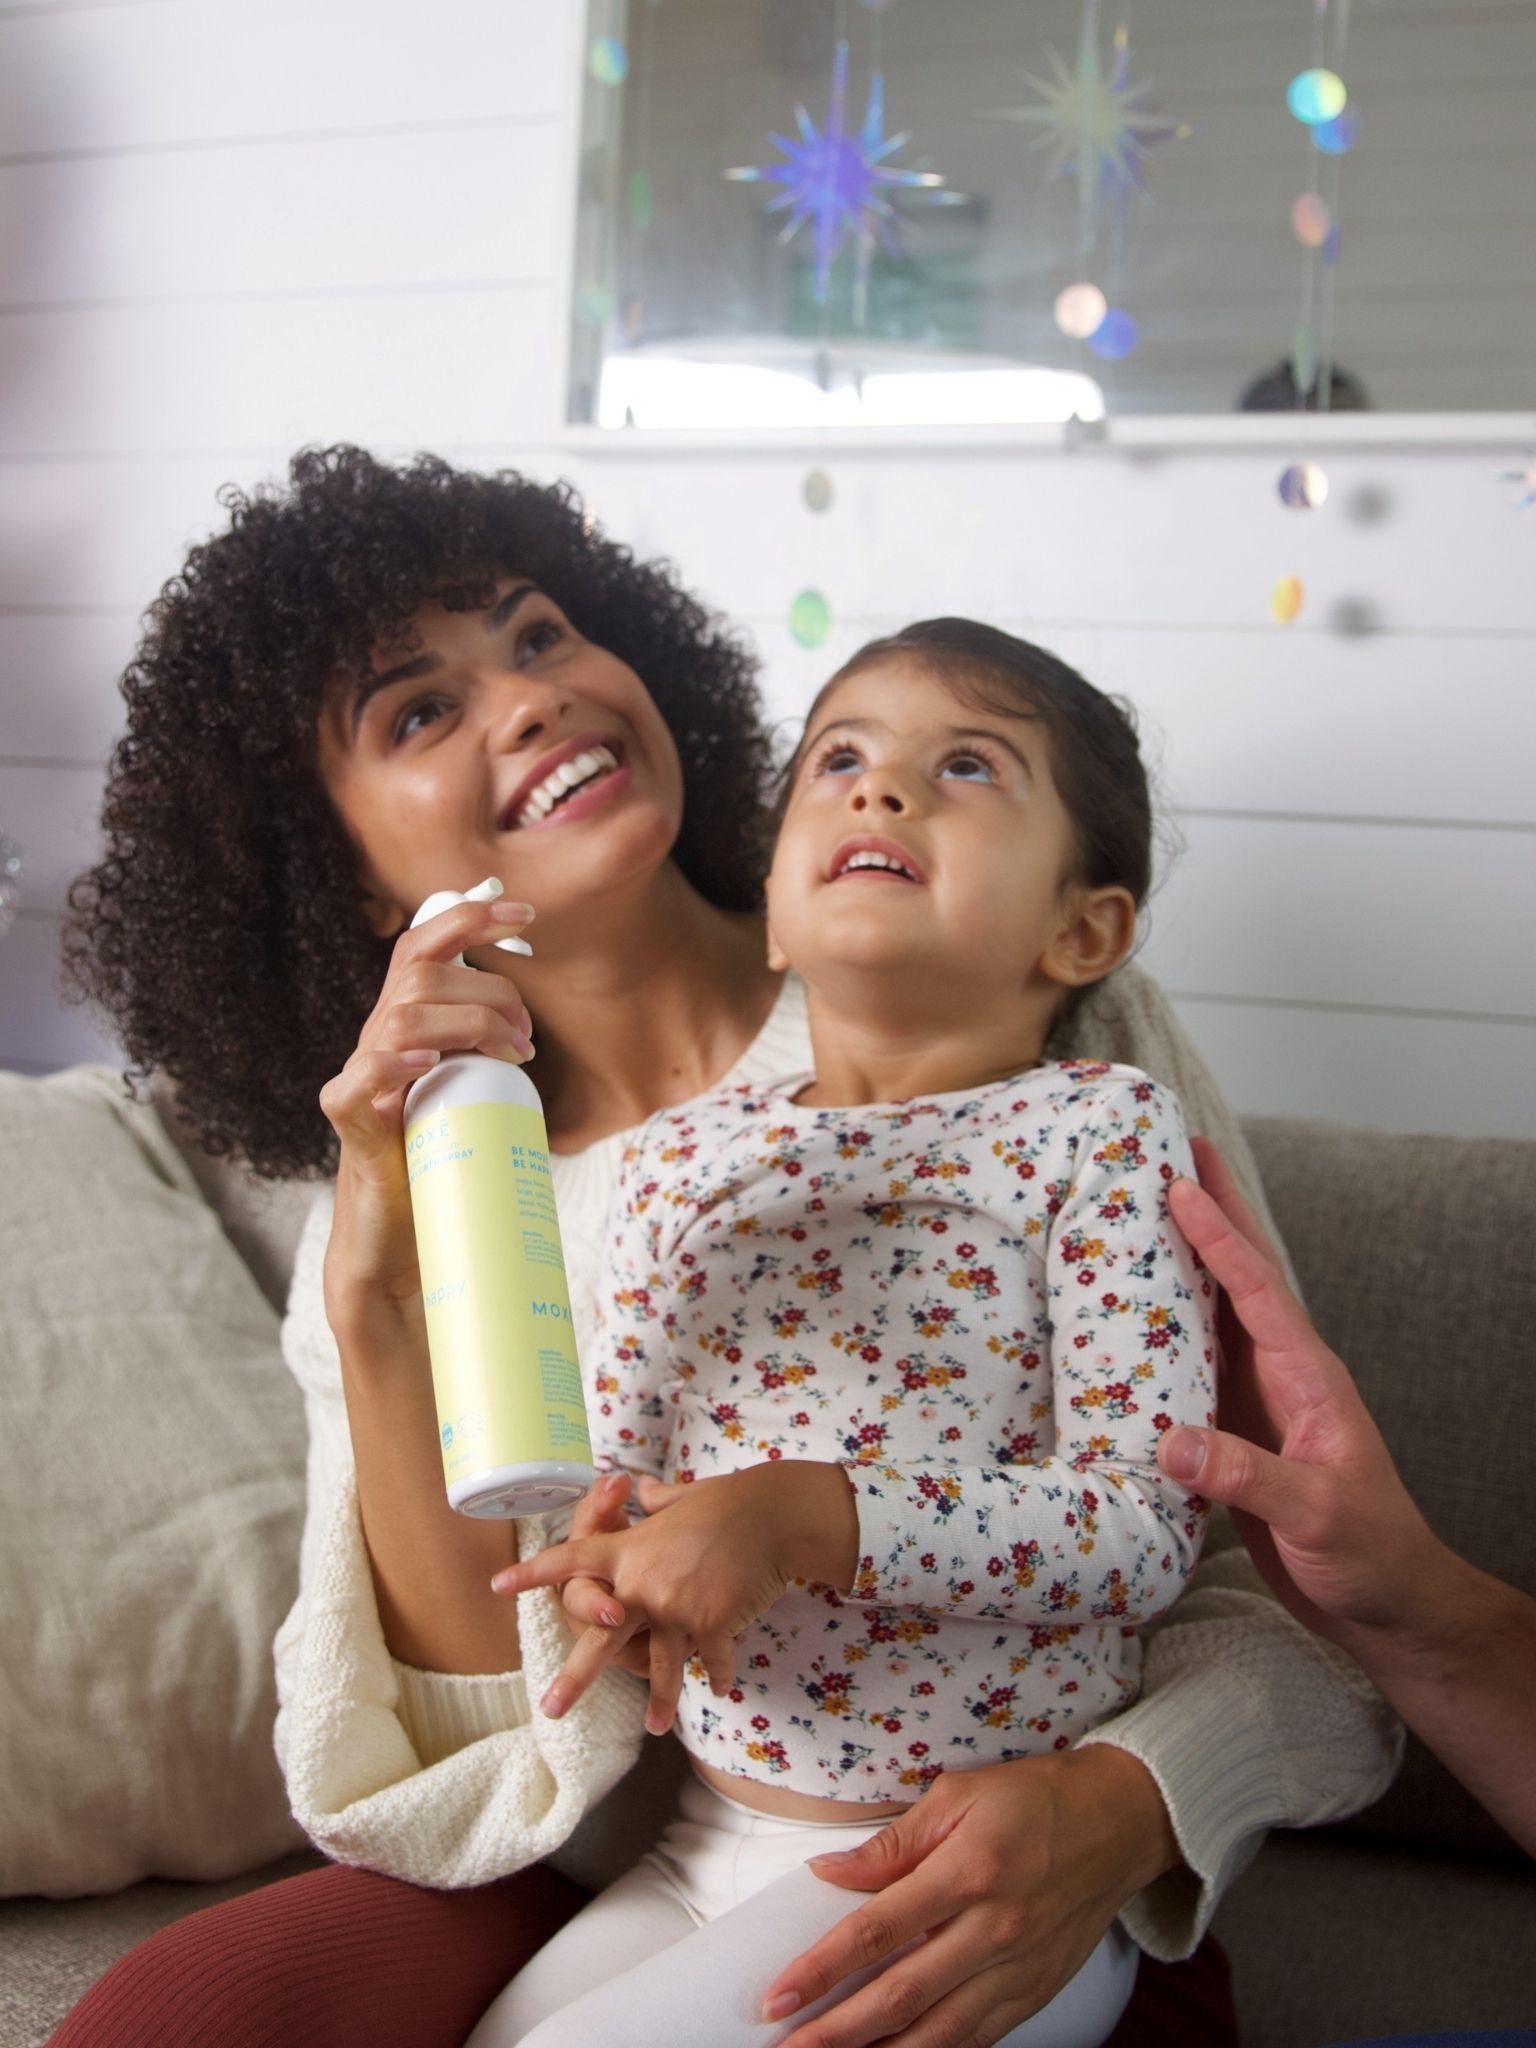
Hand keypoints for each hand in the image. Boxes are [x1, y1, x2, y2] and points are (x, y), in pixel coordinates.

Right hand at [317, 890, 534, 1322]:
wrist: (402, 1250)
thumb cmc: (443, 1170)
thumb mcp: (477, 1098)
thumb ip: (492, 1062)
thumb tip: (537, 1035)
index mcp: (407, 1027)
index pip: (423, 946)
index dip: (468, 917)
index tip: (525, 913)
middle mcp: (378, 1043)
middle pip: (421, 973)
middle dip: (489, 989)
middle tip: (529, 1039)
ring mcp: (361, 1082)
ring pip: (402, 1016)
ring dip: (468, 1023)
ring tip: (510, 1056)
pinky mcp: (351, 1127)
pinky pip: (358, 1081)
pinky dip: (392, 1065)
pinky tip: (428, 1068)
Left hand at [493, 1462, 856, 1733]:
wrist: (771, 1515)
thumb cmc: (728, 1501)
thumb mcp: (682, 1498)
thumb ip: (656, 1503)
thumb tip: (642, 1488)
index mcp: (629, 1551)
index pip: (572, 1560)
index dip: (535, 1573)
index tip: (498, 1585)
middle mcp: (643, 1584)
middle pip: (600, 1637)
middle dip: (576, 1678)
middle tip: (550, 1709)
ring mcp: (676, 1608)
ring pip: (659, 1667)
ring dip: (660, 1701)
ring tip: (653, 1728)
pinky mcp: (710, 1625)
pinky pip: (711, 1659)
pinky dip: (719, 1672)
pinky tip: (721, 1688)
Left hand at [761, 1745, 1177, 2047]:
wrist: (1120, 1822)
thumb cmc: (1034, 1799)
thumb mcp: (959, 1795)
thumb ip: (893, 1844)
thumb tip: (830, 1873)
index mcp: (969, 1872)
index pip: (878, 1931)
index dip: (822, 1969)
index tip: (777, 1996)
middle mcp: (994, 1930)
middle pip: (902, 1996)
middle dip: (837, 2032)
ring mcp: (1018, 1970)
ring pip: (939, 2034)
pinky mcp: (1036, 1993)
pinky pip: (977, 2040)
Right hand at [1158, 1137, 1441, 1648]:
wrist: (1389, 1607)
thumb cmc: (1370, 1555)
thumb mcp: (1317, 1515)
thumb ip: (1248, 1477)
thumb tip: (1170, 1440)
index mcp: (1309, 1376)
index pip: (1257, 1289)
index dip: (1218, 1236)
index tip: (1178, 1184)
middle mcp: (1283, 1375)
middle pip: (1241, 1277)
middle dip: (1213, 1213)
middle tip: (1173, 1152)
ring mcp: (1261, 1402)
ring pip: (1216, 1315)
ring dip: (1183, 1261)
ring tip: (1143, 1211)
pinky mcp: (1239, 1435)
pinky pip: (1194, 1368)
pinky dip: (1164, 1331)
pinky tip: (1131, 1319)